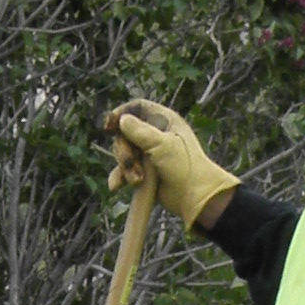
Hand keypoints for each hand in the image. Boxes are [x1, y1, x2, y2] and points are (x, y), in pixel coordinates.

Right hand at [106, 97, 236, 231]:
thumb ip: (140, 132)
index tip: (109, 125)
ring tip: (137, 180)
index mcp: (164, 120)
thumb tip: (122, 120)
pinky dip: (120, 177)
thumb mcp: (162, 145)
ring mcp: (148, 153)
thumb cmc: (184, 166)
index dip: (121, 113)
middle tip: (130, 163)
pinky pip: (124, 171)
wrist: (194, 196)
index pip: (137, 108)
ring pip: (124, 153)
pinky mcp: (144, 171)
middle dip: (124, 150)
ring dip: (126, 167)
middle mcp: (155, 134)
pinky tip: (116, 186)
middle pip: (125, 133)